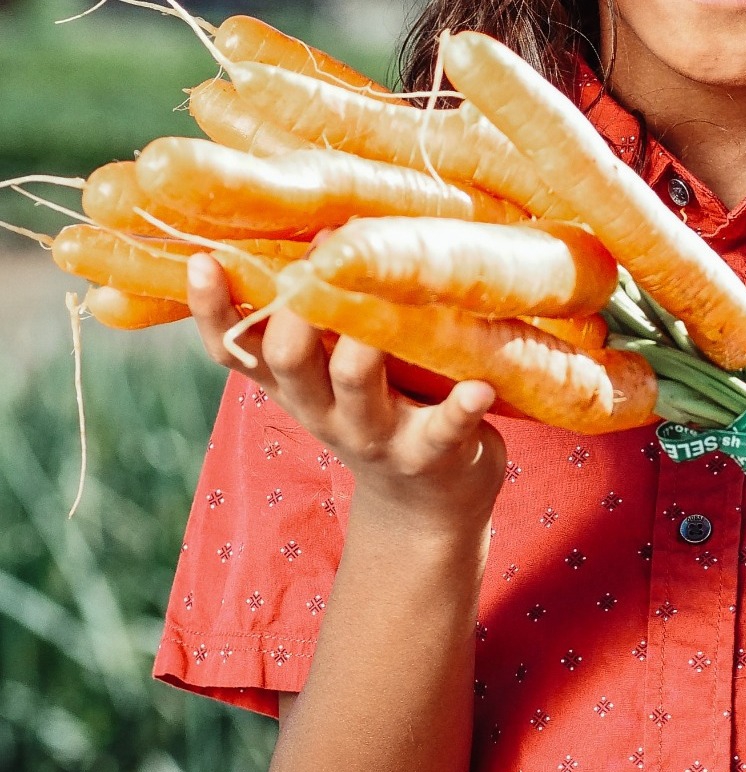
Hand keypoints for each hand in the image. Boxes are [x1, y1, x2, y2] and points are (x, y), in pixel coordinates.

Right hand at [186, 253, 506, 534]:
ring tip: (379, 303)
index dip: (211, 312)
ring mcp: (377, 434)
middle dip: (296, 312)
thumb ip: (314, 320)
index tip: (201, 259)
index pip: (234, 350)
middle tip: (318, 261)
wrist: (428, 503)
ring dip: (362, 343)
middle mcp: (324, 410)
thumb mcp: (332, 374)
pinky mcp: (433, 452)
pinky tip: (479, 387)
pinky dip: (461, 407)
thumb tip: (308, 229)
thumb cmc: (381, 410)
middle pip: (289, 360)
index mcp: (295, 384)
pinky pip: (444, 428)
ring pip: (354, 383)